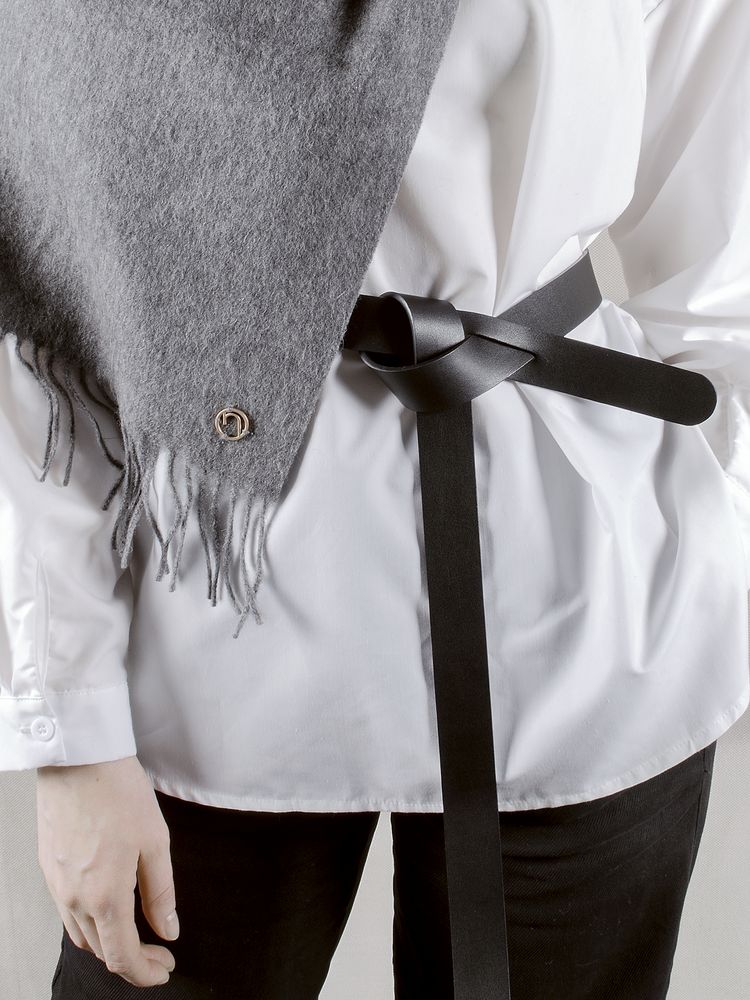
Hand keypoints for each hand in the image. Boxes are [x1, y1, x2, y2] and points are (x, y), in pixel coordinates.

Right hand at [36, 754, 178, 986]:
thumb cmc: (119, 793)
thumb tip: (168, 930)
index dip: (145, 972)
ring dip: (108, 944)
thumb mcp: (155, 842)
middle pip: (101, 951)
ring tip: (135, 933)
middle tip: (158, 953)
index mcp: (105, 897)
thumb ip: (161, 893)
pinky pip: (67, 912)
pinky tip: (108, 907)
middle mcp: (75, 899)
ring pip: (81, 934)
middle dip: (132, 960)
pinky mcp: (48, 868)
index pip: (123, 957)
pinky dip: (89, 922)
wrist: (79, 759)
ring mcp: (56, 885)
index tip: (165, 967)